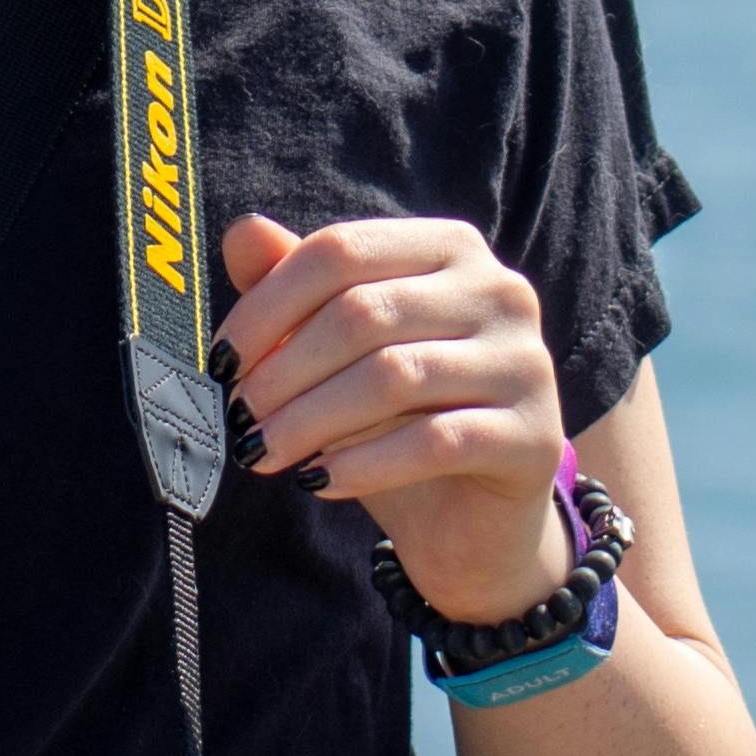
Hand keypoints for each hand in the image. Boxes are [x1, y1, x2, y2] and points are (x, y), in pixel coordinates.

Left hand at [216, 214, 572, 627]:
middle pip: (364, 312)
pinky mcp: (535, 438)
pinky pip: (433, 442)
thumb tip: (242, 233)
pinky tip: (316, 482)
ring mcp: (526, 363)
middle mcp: (501, 292)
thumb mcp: (338, 355)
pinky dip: (362, 463)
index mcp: (451, 248)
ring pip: (394, 377)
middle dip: (284, 369)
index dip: (269, 304)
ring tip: (261, 452)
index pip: (343, 250)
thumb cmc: (394, 422)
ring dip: (309, 419)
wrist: (470, 522)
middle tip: (238, 415)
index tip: (221, 360)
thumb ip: (296, 291)